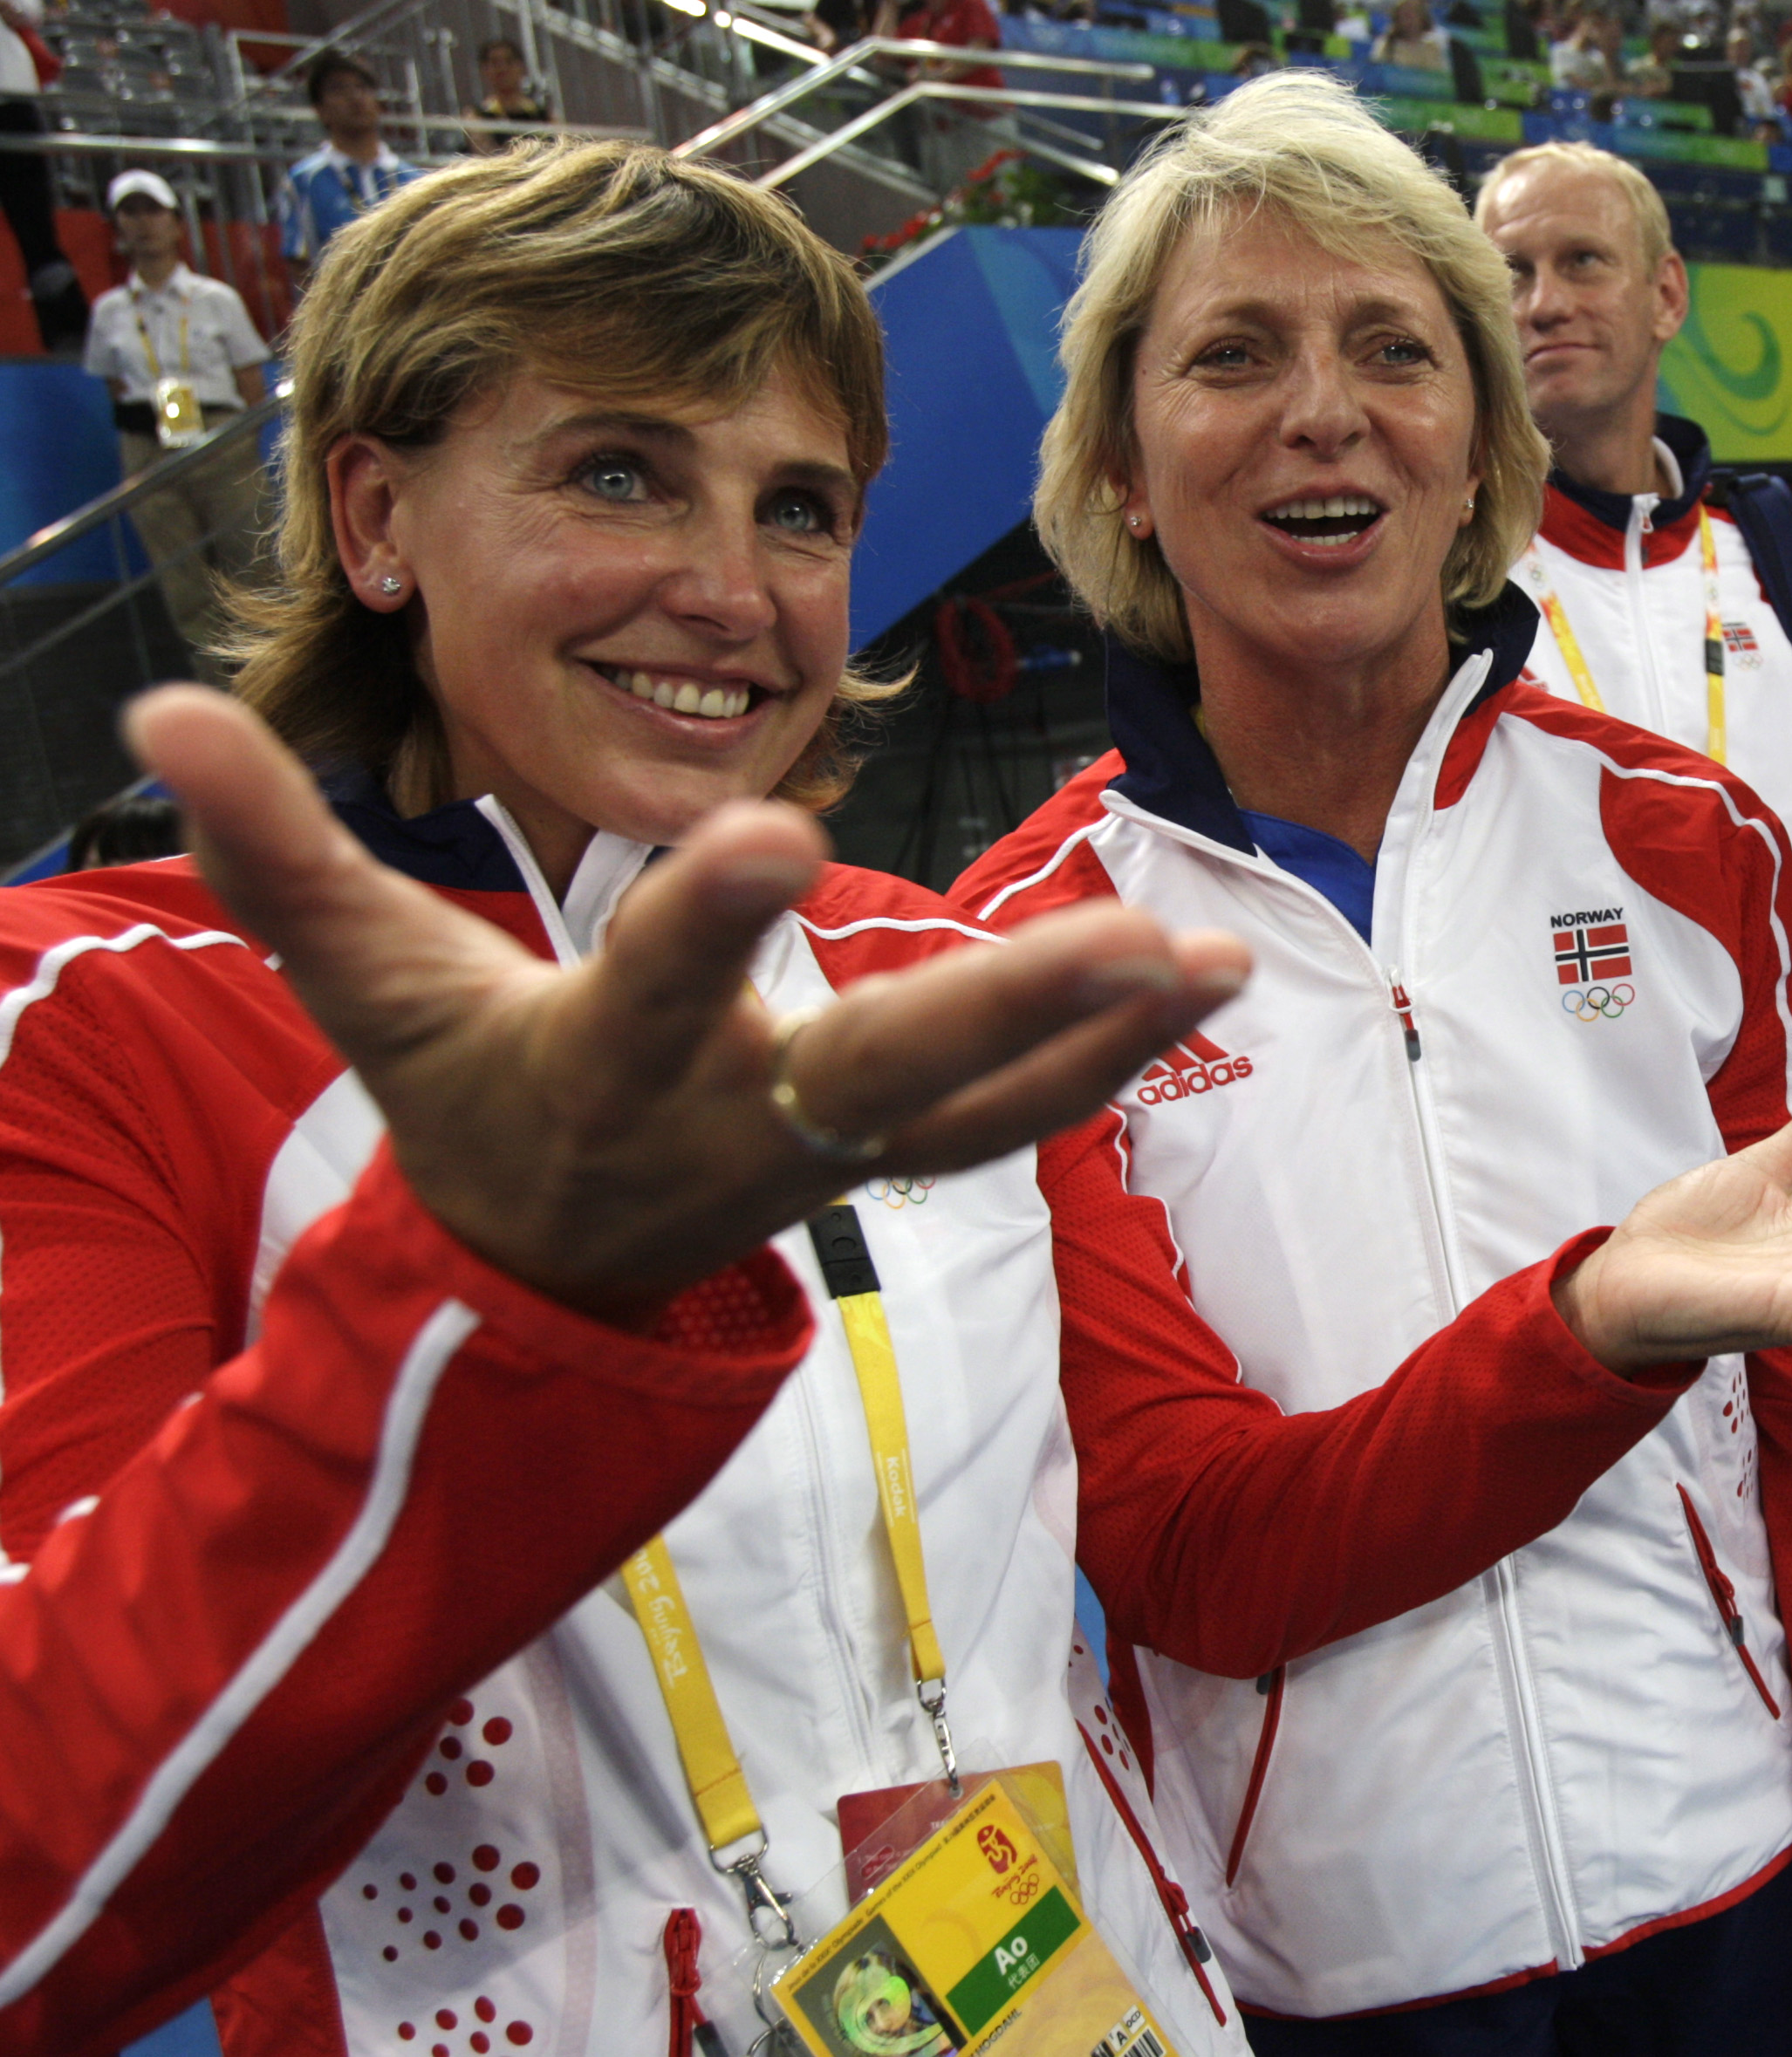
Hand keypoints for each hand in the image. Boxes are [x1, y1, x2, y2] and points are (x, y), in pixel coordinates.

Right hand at [127, 686, 1250, 1322]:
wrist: (539, 1271)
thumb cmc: (460, 1102)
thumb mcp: (362, 989)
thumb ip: (277, 854)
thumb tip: (153, 717)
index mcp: (603, 1072)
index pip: (654, 994)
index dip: (708, 926)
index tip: (774, 825)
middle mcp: (733, 1127)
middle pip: (876, 1076)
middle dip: (1001, 1012)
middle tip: (1133, 943)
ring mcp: (826, 1159)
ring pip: (977, 1111)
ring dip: (1096, 1038)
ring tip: (1213, 957)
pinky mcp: (882, 1164)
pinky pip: (1007, 1122)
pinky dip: (1095, 1063)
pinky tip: (1188, 989)